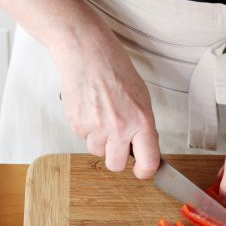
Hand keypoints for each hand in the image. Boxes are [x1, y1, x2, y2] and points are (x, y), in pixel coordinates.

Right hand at [55, 38, 159, 176]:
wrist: (87, 53)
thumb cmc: (116, 70)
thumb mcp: (142, 98)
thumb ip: (143, 126)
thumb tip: (144, 148)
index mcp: (141, 121)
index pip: (148, 162)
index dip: (145, 171)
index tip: (142, 171)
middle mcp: (120, 128)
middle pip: (116, 165)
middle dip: (117, 158)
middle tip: (117, 144)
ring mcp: (96, 128)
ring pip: (97, 151)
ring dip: (100, 140)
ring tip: (101, 116)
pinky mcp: (77, 124)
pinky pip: (83, 138)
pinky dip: (86, 128)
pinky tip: (90, 109)